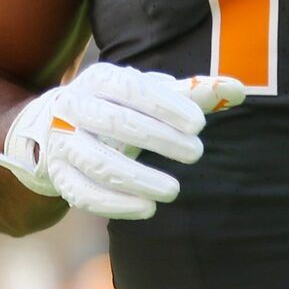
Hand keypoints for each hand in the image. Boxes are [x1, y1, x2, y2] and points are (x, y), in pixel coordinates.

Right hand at [0, 63, 244, 219]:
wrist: (49, 130)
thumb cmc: (116, 108)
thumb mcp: (147, 96)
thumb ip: (191, 94)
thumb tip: (239, 89)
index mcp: (100, 79)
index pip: (132, 88)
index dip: (166, 105)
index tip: (200, 124)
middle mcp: (74, 106)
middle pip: (115, 123)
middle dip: (158, 139)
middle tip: (197, 153)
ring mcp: (61, 143)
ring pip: (98, 162)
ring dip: (138, 178)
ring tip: (173, 190)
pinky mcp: (57, 176)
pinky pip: (83, 194)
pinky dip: (116, 204)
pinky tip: (147, 209)